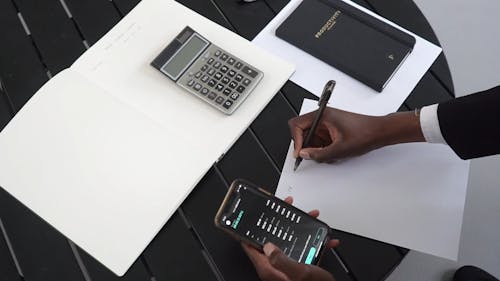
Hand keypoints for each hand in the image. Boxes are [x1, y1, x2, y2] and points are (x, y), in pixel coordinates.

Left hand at [242, 196, 338, 280]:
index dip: (250, 229)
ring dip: (301, 229)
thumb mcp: (298, 272)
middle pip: (272, 238)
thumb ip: (281, 259)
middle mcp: (276, 267)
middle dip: (281, 222)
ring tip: (311, 218)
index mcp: (270, 268)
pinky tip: (325, 240)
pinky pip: (304, 249)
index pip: (251, 246)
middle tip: (288, 208)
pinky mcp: (299, 267)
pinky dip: (314, 243)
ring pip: (289, 241)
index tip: (253, 215)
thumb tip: (267, 245)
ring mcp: (287, 266)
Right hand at [288, 107, 424, 162]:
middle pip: (302, 132)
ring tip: (330, 154)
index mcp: (322, 115)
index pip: (297, 124)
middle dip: (307, 146)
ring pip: (311, 138)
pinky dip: (323, 149)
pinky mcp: (331, 130)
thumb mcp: (340, 149)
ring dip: (317, 149)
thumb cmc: (365, 133)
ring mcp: (326, 124)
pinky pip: (319, 141)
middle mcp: (322, 118)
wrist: (380, 132)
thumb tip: (305, 154)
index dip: (296, 140)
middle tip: (313, 155)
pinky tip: (334, 152)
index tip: (300, 152)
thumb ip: (319, 154)